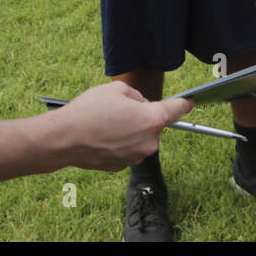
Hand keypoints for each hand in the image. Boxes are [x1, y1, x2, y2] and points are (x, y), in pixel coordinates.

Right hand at [55, 82, 194, 170]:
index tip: (191, 101)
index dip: (185, 103)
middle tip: (118, 109)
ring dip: (129, 130)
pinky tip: (101, 135)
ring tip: (104, 122)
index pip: (177, 110)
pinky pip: (126, 149)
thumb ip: (137, 96)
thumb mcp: (117, 89)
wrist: (64, 139)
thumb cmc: (89, 111)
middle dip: (141, 115)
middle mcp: (148, 142)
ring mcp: (135, 157)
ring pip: (138, 137)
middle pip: (153, 124)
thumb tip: (140, 105)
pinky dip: (118, 142)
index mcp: (152, 120)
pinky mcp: (121, 166)